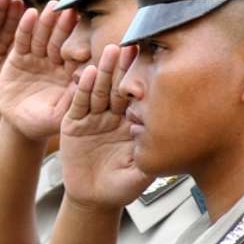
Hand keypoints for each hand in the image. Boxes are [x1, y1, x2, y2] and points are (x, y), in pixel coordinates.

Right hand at [0, 1, 78, 140]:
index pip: (77, 57)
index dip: (82, 44)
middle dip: (65, 27)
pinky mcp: (18, 57)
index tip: (88, 33)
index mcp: (69, 75)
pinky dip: (25, 28)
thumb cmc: (42, 123)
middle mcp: (55, 63)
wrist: (17, 125)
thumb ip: (73, 99)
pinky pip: (22, 41)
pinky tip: (30, 14)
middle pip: (60, 42)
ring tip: (52, 7)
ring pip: (43, 37)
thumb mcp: (59, 116)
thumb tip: (90, 81)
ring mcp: (37, 58)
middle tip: (72, 10)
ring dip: (47, 22)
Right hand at [60, 45, 150, 208]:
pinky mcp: (73, 124)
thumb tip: (171, 148)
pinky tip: (84, 74)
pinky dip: (80, 90)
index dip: (141, 79)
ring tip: (108, 51)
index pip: (137, 97)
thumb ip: (151, 160)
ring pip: (98, 91)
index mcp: (132, 123)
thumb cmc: (120, 188)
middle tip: (129, 45)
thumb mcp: (140, 175)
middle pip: (117, 87)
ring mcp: (92, 118)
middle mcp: (112, 116)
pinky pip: (78, 104)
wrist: (92, 198)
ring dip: (102, 71)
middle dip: (122, 67)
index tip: (150, 61)